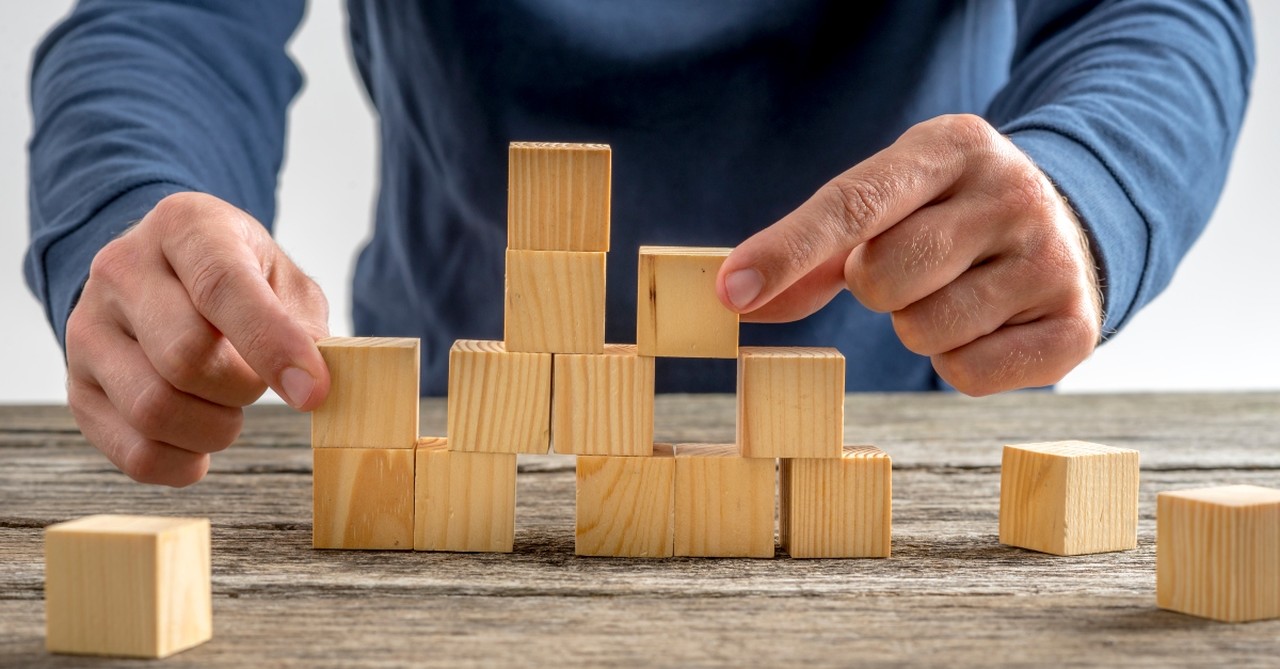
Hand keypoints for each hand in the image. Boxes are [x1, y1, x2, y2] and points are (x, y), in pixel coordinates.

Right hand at [65, 192, 330, 485]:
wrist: (167, 277)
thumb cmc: (241, 278)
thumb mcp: (282, 278)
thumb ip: (302, 325)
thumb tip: (310, 384)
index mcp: (184, 226)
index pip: (221, 286)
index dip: (272, 345)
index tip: (313, 392)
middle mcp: (121, 269)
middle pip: (185, 357)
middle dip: (243, 389)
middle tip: (258, 383)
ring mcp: (88, 329)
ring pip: (154, 409)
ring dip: (215, 429)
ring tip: (229, 409)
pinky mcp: (77, 386)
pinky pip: (134, 452)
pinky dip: (182, 463)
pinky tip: (201, 443)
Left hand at [717, 114, 1101, 394]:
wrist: (1070, 225)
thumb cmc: (947, 216)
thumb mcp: (889, 203)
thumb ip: (811, 252)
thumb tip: (737, 301)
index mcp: (954, 146)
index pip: (853, 203)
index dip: (787, 251)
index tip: (733, 291)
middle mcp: (1012, 193)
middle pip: (882, 276)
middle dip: (875, 287)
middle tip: (911, 267)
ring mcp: (1052, 259)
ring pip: (924, 331)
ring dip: (919, 326)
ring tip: (955, 291)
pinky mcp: (1074, 326)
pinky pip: (966, 375)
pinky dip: (959, 362)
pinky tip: (986, 323)